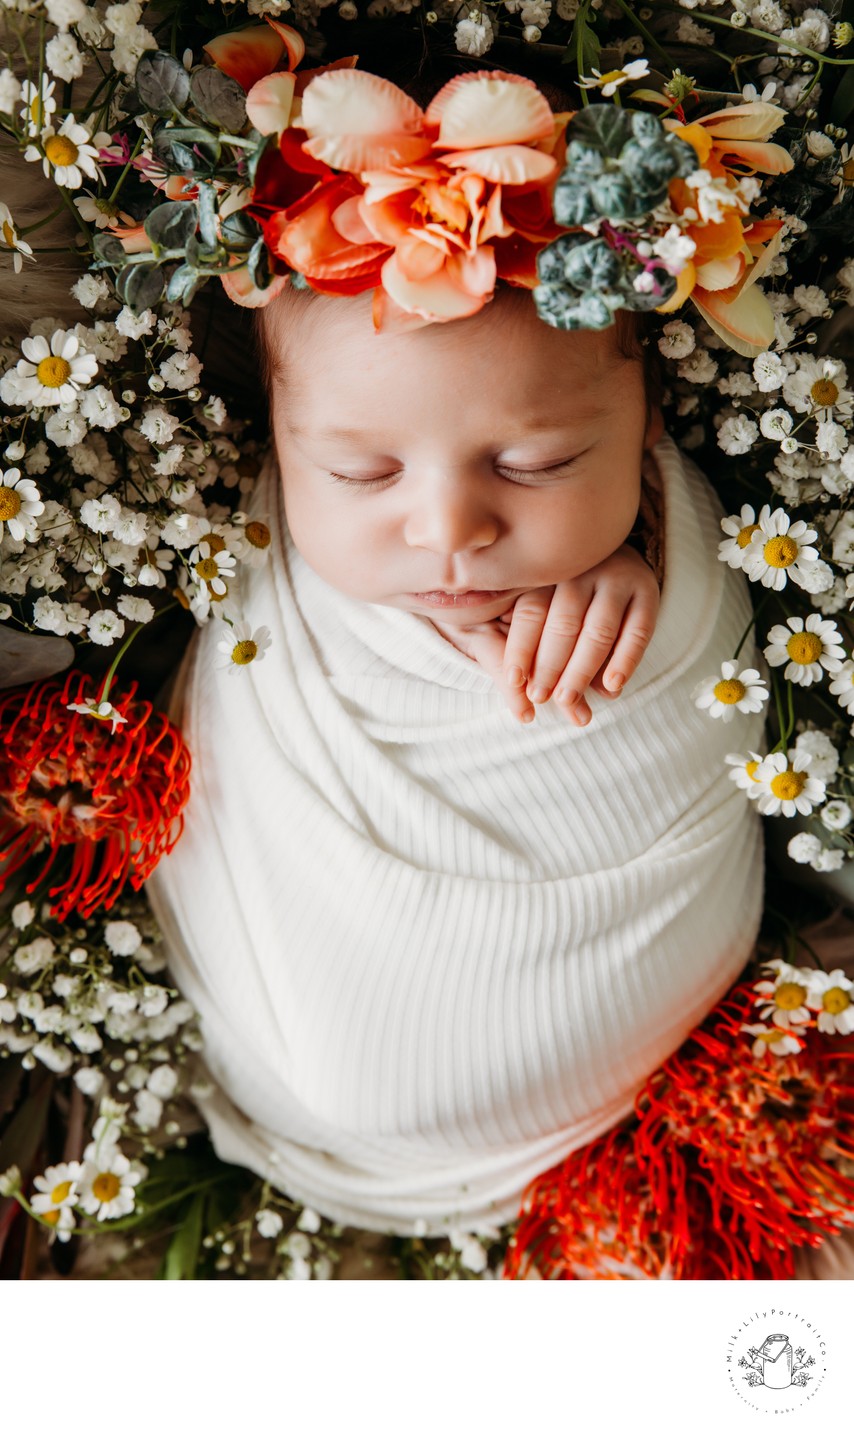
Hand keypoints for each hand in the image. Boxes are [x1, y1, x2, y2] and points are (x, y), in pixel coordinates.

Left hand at [506, 544, 660, 724]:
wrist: (615, 555)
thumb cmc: (565, 591)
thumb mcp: (539, 597)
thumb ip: (527, 630)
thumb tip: (513, 679)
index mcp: (550, 570)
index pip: (531, 612)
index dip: (521, 649)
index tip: (514, 681)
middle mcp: (583, 570)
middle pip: (565, 624)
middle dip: (549, 666)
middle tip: (540, 697)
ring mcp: (618, 578)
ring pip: (599, 631)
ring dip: (581, 670)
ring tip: (568, 699)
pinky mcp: (648, 591)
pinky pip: (638, 631)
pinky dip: (625, 661)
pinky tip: (612, 686)